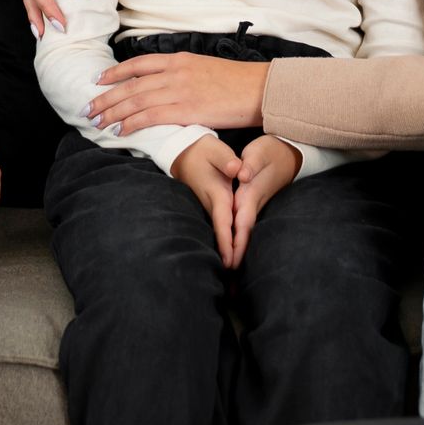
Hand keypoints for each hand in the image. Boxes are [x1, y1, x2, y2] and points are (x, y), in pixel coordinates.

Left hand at [89, 52, 268, 134]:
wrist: (261, 89)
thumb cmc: (238, 83)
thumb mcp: (206, 69)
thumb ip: (184, 75)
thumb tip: (169, 85)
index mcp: (180, 60)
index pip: (139, 64)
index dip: (115, 73)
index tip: (98, 80)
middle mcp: (175, 72)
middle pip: (131, 84)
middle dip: (106, 97)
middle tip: (88, 107)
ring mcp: (180, 91)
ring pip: (136, 101)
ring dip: (113, 112)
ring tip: (97, 121)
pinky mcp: (187, 110)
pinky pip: (151, 117)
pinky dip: (132, 123)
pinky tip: (120, 130)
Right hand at [170, 136, 242, 264]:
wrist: (184, 151)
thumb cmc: (202, 150)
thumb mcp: (216, 149)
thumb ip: (227, 160)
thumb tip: (239, 170)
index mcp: (216, 192)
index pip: (223, 220)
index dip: (226, 240)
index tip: (230, 259)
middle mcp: (212, 203)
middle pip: (221, 232)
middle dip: (227, 253)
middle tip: (234, 274)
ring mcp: (209, 205)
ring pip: (219, 230)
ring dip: (226, 249)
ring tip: (234, 269)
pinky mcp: (210, 205)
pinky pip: (219, 225)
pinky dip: (224, 239)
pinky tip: (230, 252)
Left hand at [229, 135, 300, 268]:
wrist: (290, 151)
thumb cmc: (271, 150)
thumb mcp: (260, 152)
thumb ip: (250, 164)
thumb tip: (242, 174)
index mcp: (251, 193)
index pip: (242, 221)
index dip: (236, 241)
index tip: (231, 262)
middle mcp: (254, 202)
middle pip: (245, 233)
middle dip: (238, 255)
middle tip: (228, 278)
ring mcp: (257, 204)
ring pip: (247, 231)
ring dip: (240, 251)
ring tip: (231, 273)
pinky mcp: (257, 201)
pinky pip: (247, 225)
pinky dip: (242, 238)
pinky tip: (238, 251)